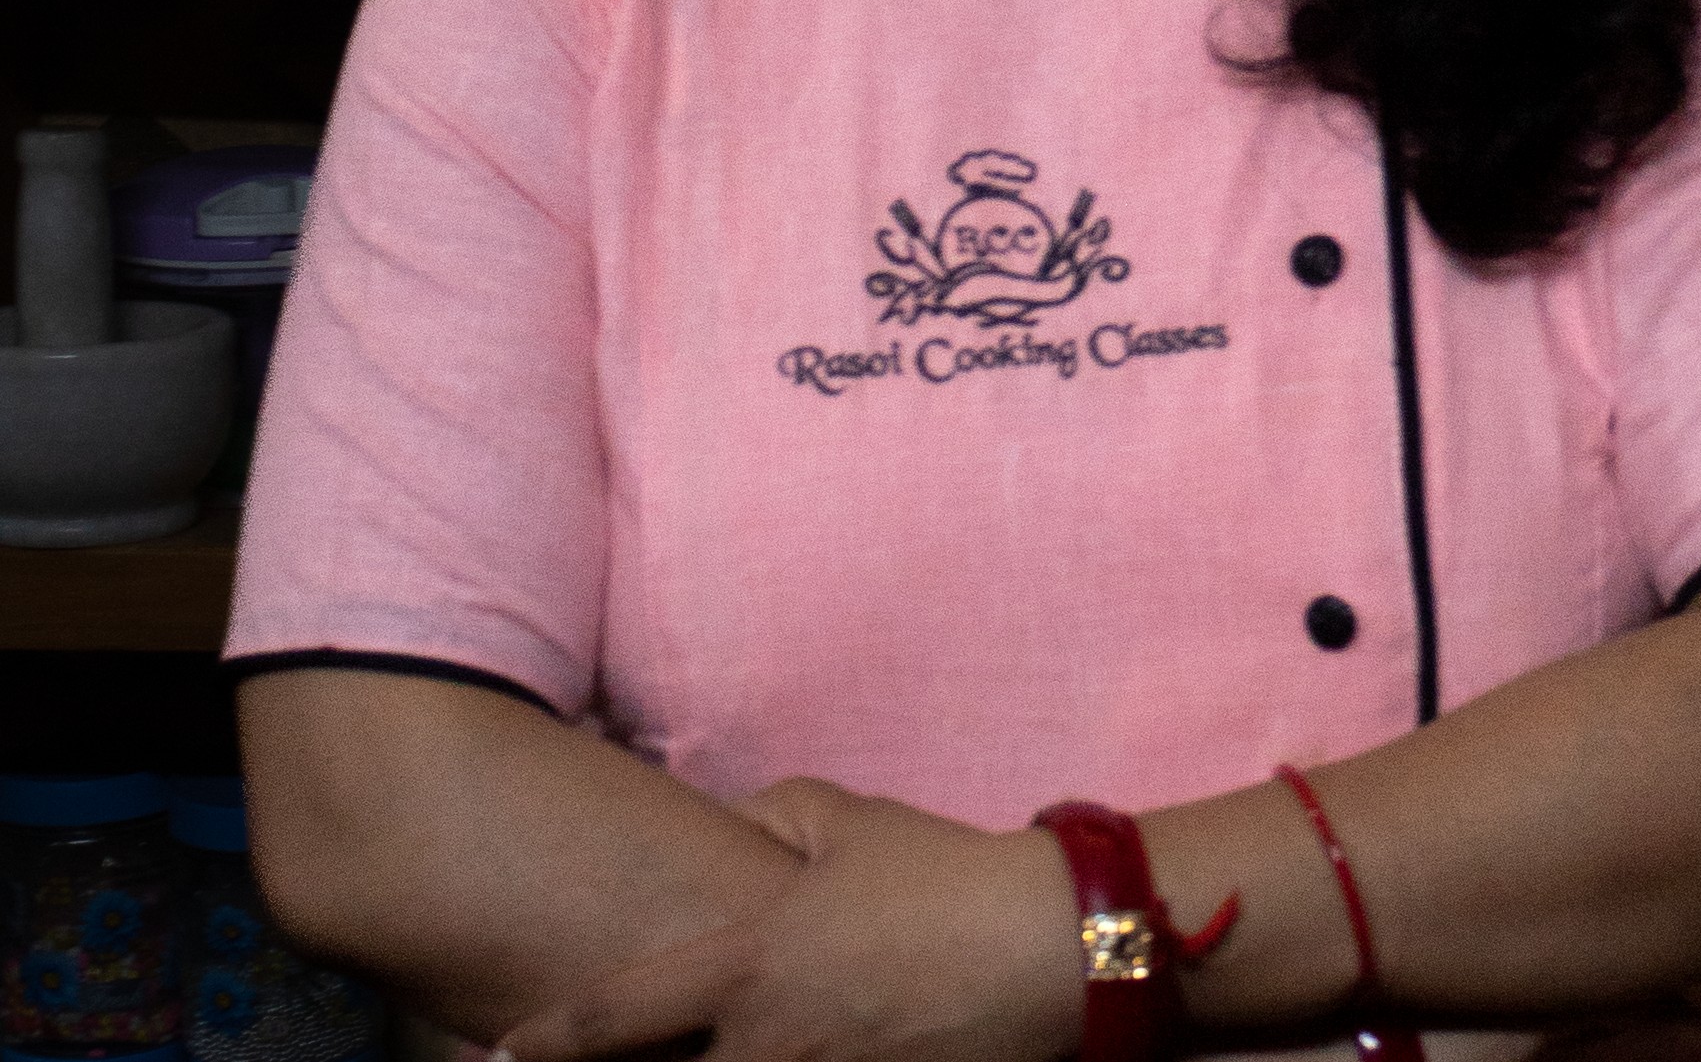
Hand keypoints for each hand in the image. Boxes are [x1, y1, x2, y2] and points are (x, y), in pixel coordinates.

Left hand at [495, 777, 1082, 1061]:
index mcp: (748, 963)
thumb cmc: (942, 874)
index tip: (505, 1050)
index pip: (618, 1014)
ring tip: (715, 1052)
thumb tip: (729, 820)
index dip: (550, 1038)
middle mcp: (764, 1042)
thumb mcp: (850, 819)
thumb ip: (773, 813)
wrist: (1044, 946)